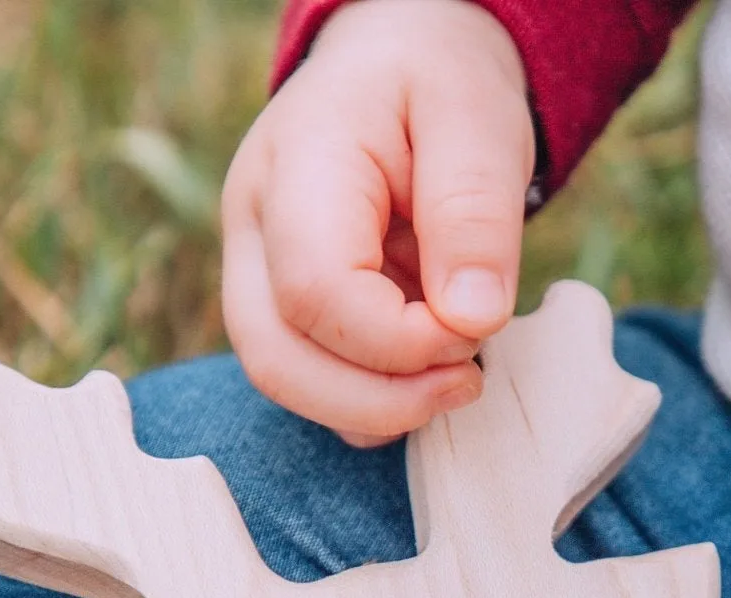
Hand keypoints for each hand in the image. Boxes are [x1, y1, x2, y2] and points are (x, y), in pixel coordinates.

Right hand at [221, 0, 532, 444]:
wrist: (400, 60)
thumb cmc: (437, 83)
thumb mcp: (477, 120)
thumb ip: (474, 214)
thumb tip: (472, 321)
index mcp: (297, 166)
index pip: (317, 292)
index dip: (402, 342)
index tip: (477, 327)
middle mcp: (253, 225)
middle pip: (277, 357)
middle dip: (381, 399)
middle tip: (468, 378)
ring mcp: (256, 269)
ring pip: (284, 380)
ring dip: (377, 405)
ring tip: (456, 371)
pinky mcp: (281, 303)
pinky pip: (311, 380)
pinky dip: (372, 397)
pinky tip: (426, 367)